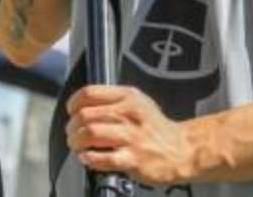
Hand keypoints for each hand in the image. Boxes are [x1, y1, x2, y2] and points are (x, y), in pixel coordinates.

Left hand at [66, 85, 192, 186]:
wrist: (181, 150)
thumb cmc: (156, 128)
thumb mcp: (139, 103)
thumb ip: (113, 100)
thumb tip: (82, 106)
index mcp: (128, 97)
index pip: (89, 93)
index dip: (73, 104)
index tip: (71, 113)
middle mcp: (129, 114)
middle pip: (85, 115)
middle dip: (72, 127)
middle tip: (72, 135)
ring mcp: (131, 137)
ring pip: (90, 134)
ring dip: (77, 142)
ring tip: (78, 146)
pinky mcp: (133, 159)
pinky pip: (102, 158)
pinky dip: (89, 159)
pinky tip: (88, 158)